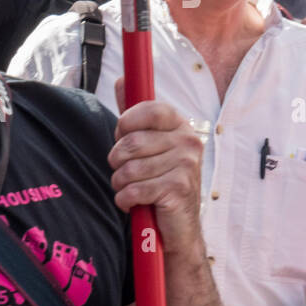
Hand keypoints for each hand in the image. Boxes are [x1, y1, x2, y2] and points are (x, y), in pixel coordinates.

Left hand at [108, 83, 203, 253]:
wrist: (177, 225)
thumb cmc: (157, 179)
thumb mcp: (147, 143)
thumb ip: (134, 114)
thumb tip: (123, 80)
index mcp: (180, 126)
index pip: (149, 110)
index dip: (126, 124)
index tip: (123, 137)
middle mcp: (188, 142)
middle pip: (130, 143)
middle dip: (117, 161)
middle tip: (127, 171)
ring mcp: (187, 165)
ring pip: (128, 169)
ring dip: (120, 184)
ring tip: (132, 188)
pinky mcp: (179, 189)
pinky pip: (133, 190)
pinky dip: (125, 200)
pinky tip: (134, 203)